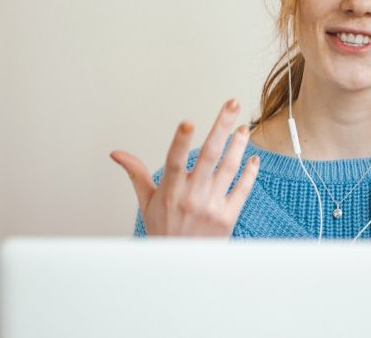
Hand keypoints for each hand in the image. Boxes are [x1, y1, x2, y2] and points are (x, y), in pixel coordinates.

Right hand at [109, 98, 258, 236]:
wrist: (181, 265)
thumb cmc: (163, 230)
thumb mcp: (146, 202)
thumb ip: (136, 173)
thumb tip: (117, 153)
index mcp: (169, 192)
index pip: (174, 162)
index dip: (180, 142)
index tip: (187, 122)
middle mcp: (191, 197)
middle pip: (209, 156)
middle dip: (221, 126)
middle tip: (232, 104)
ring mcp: (212, 206)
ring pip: (229, 168)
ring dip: (239, 145)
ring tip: (244, 128)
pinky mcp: (228, 216)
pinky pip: (242, 189)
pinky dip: (250, 172)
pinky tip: (253, 158)